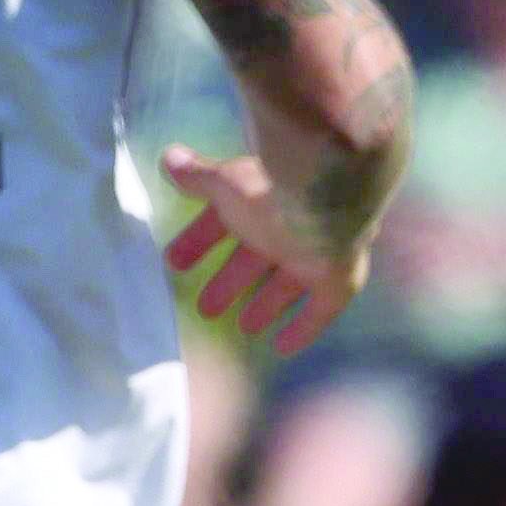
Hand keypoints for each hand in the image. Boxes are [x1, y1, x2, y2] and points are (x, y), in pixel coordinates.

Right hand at [160, 144, 371, 357]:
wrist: (327, 196)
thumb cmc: (270, 188)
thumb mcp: (224, 183)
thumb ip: (198, 176)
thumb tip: (168, 158)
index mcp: (263, 200)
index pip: (226, 221)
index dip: (201, 240)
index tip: (175, 262)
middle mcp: (291, 225)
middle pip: (257, 258)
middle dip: (230, 281)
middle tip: (206, 307)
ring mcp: (316, 253)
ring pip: (287, 283)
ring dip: (264, 304)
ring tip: (241, 326)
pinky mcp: (337, 279)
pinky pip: (318, 310)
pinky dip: (300, 328)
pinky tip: (281, 348)